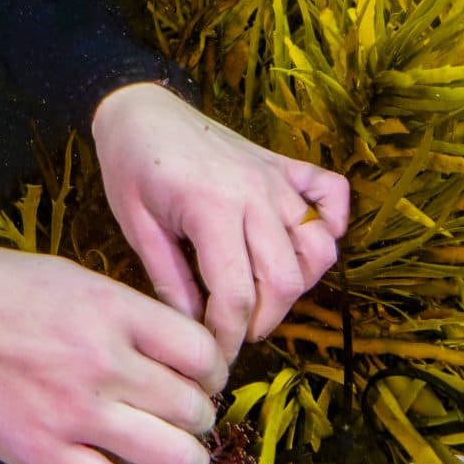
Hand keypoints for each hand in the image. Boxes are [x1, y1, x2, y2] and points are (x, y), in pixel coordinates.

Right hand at [0, 246, 225, 463]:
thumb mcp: (71, 276)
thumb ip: (123, 313)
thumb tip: (169, 350)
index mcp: (113, 312)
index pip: (203, 353)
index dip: (211, 372)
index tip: (199, 378)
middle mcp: (104, 364)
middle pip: (196, 408)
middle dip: (197, 416)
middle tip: (179, 416)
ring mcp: (76, 414)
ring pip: (175, 457)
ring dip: (182, 459)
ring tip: (167, 453)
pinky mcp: (45, 455)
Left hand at [91, 83, 350, 361]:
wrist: (140, 108)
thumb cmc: (130, 166)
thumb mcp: (136, 228)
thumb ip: (169, 281)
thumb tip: (194, 331)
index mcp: (211, 208)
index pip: (236, 294)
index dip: (228, 336)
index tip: (215, 356)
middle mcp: (255, 193)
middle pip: (284, 279)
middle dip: (263, 321)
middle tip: (236, 332)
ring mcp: (276, 178)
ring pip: (318, 248)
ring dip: (298, 284)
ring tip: (263, 295)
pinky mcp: (285, 166)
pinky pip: (333, 194)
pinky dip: (332, 224)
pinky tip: (302, 244)